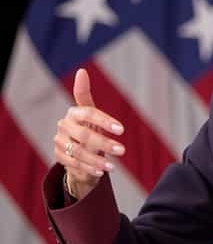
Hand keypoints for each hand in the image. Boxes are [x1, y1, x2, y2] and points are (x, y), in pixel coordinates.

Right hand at [53, 68, 125, 199]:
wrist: (76, 149)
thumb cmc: (87, 127)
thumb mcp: (90, 113)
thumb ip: (84, 94)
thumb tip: (81, 71)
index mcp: (74, 112)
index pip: (89, 113)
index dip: (105, 121)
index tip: (122, 130)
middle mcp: (64, 126)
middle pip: (84, 135)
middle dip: (104, 144)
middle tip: (123, 151)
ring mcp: (59, 142)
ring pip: (78, 152)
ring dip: (97, 160)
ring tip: (113, 167)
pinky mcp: (58, 156)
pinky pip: (73, 164)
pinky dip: (88, 168)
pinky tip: (101, 172)